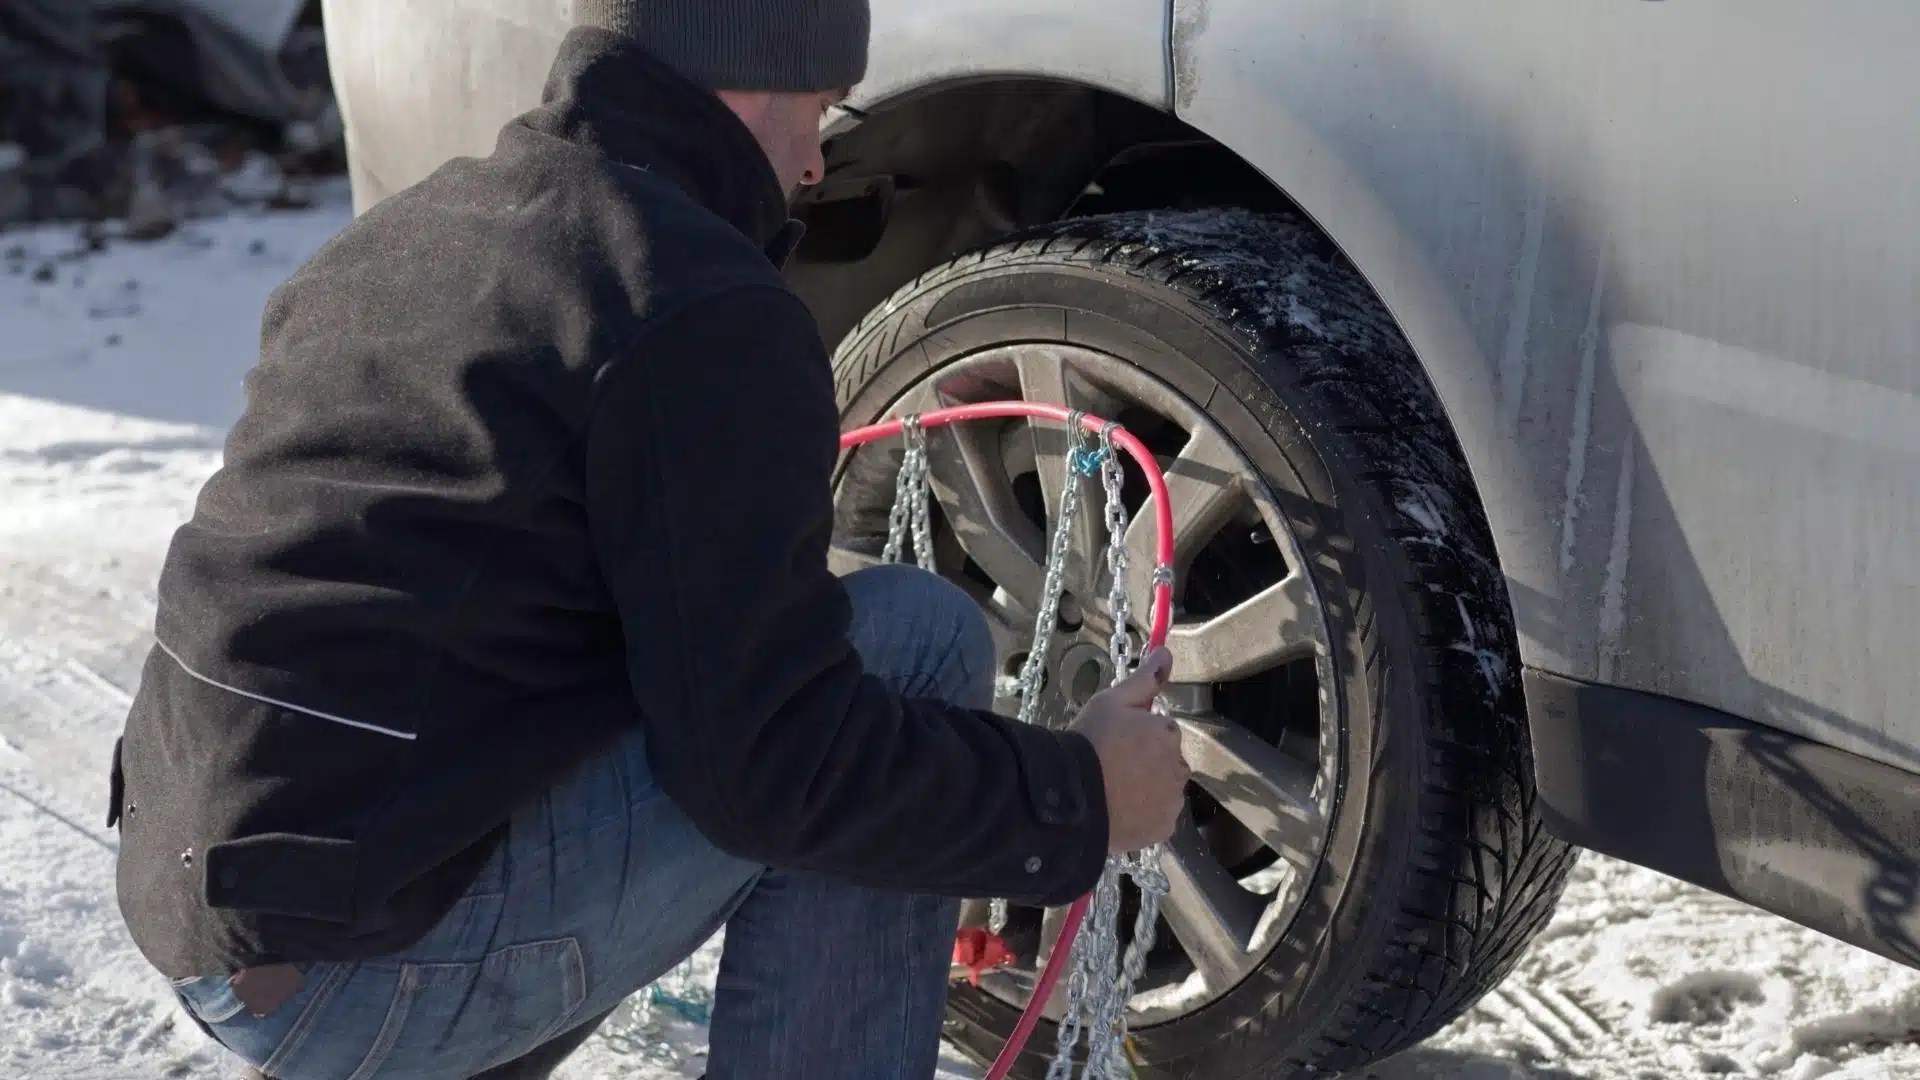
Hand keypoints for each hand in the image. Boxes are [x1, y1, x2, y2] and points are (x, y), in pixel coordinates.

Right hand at [1070, 647, 1189, 852]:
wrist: (1072, 797)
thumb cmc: (1089, 742)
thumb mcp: (1111, 702)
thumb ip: (1144, 679)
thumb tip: (1166, 652)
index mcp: (1167, 733)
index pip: (1161, 731)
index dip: (1137, 735)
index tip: (1114, 742)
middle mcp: (1178, 766)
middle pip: (1166, 761)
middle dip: (1147, 762)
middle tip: (1112, 767)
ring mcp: (1172, 801)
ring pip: (1164, 790)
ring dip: (1148, 789)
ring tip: (1113, 790)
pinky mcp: (1163, 829)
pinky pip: (1158, 818)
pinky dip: (1144, 815)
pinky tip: (1120, 810)